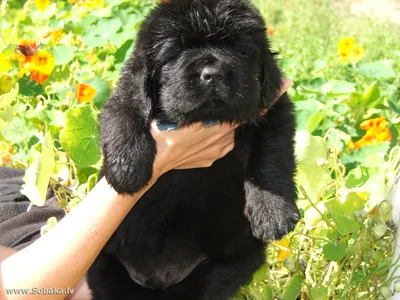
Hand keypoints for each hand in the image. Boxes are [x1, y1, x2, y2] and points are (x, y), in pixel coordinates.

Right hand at [150, 79, 292, 177]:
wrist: (155, 162)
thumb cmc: (164, 132)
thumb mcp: (184, 114)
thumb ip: (205, 107)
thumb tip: (219, 99)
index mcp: (220, 127)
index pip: (250, 110)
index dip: (269, 99)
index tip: (287, 84)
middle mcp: (224, 140)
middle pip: (237, 120)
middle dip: (236, 111)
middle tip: (227, 103)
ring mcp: (219, 152)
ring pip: (227, 132)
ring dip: (221, 126)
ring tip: (199, 124)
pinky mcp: (211, 159)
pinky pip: (218, 145)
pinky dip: (213, 138)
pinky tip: (194, 137)